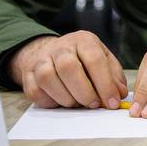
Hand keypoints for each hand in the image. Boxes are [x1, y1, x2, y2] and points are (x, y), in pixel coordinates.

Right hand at [9, 32, 127, 109]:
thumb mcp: (103, 59)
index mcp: (83, 40)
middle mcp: (60, 47)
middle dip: (84, 92)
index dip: (105, 84)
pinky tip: (61, 102)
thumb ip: (114, 76)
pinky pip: (35, 92)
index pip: (94, 59)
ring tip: (78, 104)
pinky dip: (50, 102)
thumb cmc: (83, 58)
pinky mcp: (28, 75)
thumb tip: (119, 95)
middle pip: (68, 67)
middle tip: (94, 105)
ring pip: (48, 79)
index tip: (112, 102)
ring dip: (66, 98)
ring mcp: (41, 60)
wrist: (51, 52)